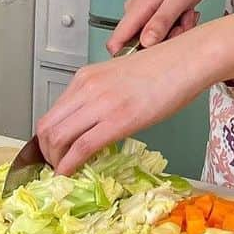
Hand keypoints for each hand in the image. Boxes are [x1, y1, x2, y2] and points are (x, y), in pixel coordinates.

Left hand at [35, 31, 210, 174]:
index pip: (51, 113)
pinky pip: (80, 147)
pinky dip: (69, 165)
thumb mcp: (120, 78)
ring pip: (57, 138)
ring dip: (55, 161)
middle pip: (47, 127)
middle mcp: (87, 87)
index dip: (47, 139)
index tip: (54, 153)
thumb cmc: (163, 68)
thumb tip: (94, 123)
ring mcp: (100, 103)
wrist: (187, 59)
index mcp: (86, 77)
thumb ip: (102, 97)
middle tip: (55, 167)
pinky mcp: (117, 120)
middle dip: (46, 153)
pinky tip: (71, 173)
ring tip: (65, 172)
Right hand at [107, 0, 213, 52]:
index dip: (128, 56)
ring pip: (152, 39)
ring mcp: (143, 12)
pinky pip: (160, 31)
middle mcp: (135, 10)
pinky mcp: (152, 13)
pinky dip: (175, 27)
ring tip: (184, 16)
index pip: (116, 42)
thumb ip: (161, 22)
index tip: (150, 57)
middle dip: (163, 42)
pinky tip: (182, 15)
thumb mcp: (178, 0)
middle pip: (139, 45)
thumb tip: (145, 43)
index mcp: (137, 7)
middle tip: (180, 26)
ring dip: (172, 33)